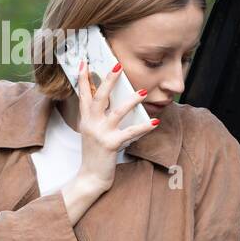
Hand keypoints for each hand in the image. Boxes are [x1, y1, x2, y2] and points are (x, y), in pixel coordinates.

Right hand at [75, 57, 157, 192]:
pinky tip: (155, 122)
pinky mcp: (110, 145)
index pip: (83, 95)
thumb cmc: (95, 154)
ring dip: (131, 101)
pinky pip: (130, 132)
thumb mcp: (92, 133)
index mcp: (86, 120)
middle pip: (99, 97)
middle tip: (117, 65)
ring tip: (144, 91)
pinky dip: (144, 127)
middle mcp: (91, 124)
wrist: (90, 178)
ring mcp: (100, 134)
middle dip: (108, 80)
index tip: (84, 62)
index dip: (83, 78)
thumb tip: (110, 102)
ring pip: (117, 112)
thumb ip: (98, 118)